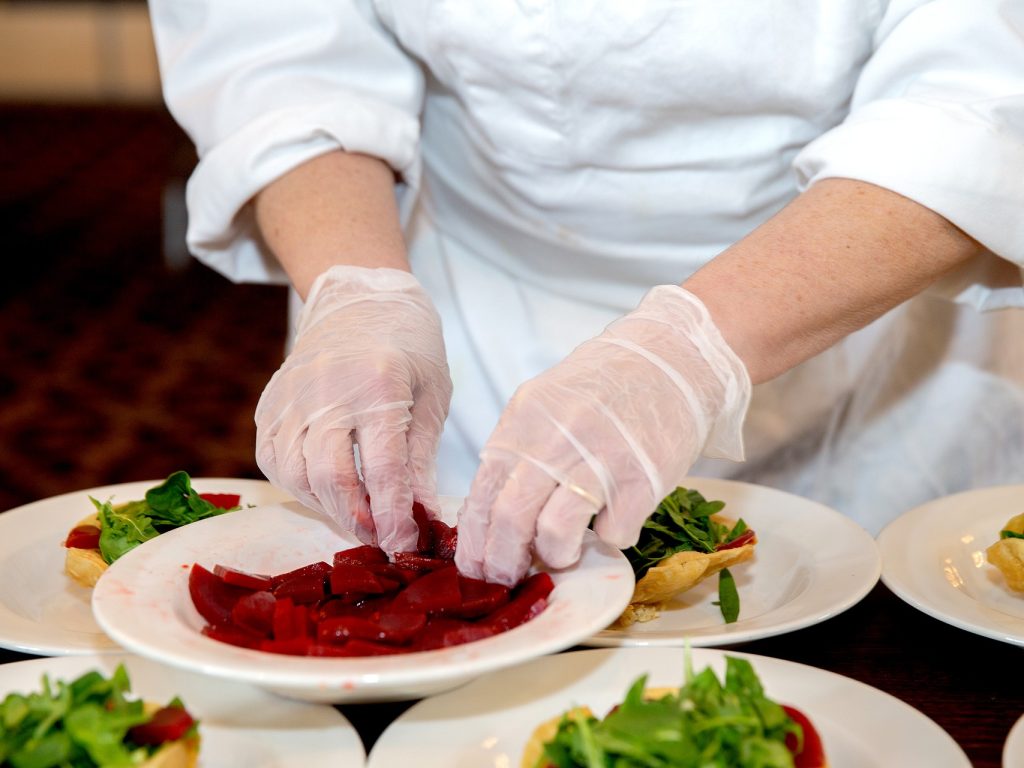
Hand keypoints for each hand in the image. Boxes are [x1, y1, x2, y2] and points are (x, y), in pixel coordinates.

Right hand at [256, 266, 451, 553]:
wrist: (360, 297)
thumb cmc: (409, 346)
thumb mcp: (432, 395)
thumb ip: (421, 459)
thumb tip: (422, 519)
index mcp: (378, 384)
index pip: (382, 469)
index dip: (392, 517)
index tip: (405, 546)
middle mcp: (326, 391)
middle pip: (331, 478)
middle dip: (358, 521)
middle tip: (381, 540)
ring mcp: (291, 396)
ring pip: (295, 475)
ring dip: (327, 507)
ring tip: (358, 516)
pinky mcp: (269, 404)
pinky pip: (273, 460)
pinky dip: (297, 486)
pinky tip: (325, 490)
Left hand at [455, 286, 749, 584]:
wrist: (671, 359)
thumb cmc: (604, 387)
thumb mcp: (544, 404)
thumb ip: (518, 451)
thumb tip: (490, 516)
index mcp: (523, 423)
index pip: (483, 493)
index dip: (475, 542)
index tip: (475, 568)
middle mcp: (555, 440)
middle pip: (511, 518)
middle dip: (503, 562)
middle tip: (510, 577)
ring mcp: (599, 460)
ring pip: (556, 533)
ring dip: (556, 555)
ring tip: (565, 553)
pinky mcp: (641, 479)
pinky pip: (614, 533)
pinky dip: (612, 537)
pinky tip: (615, 520)